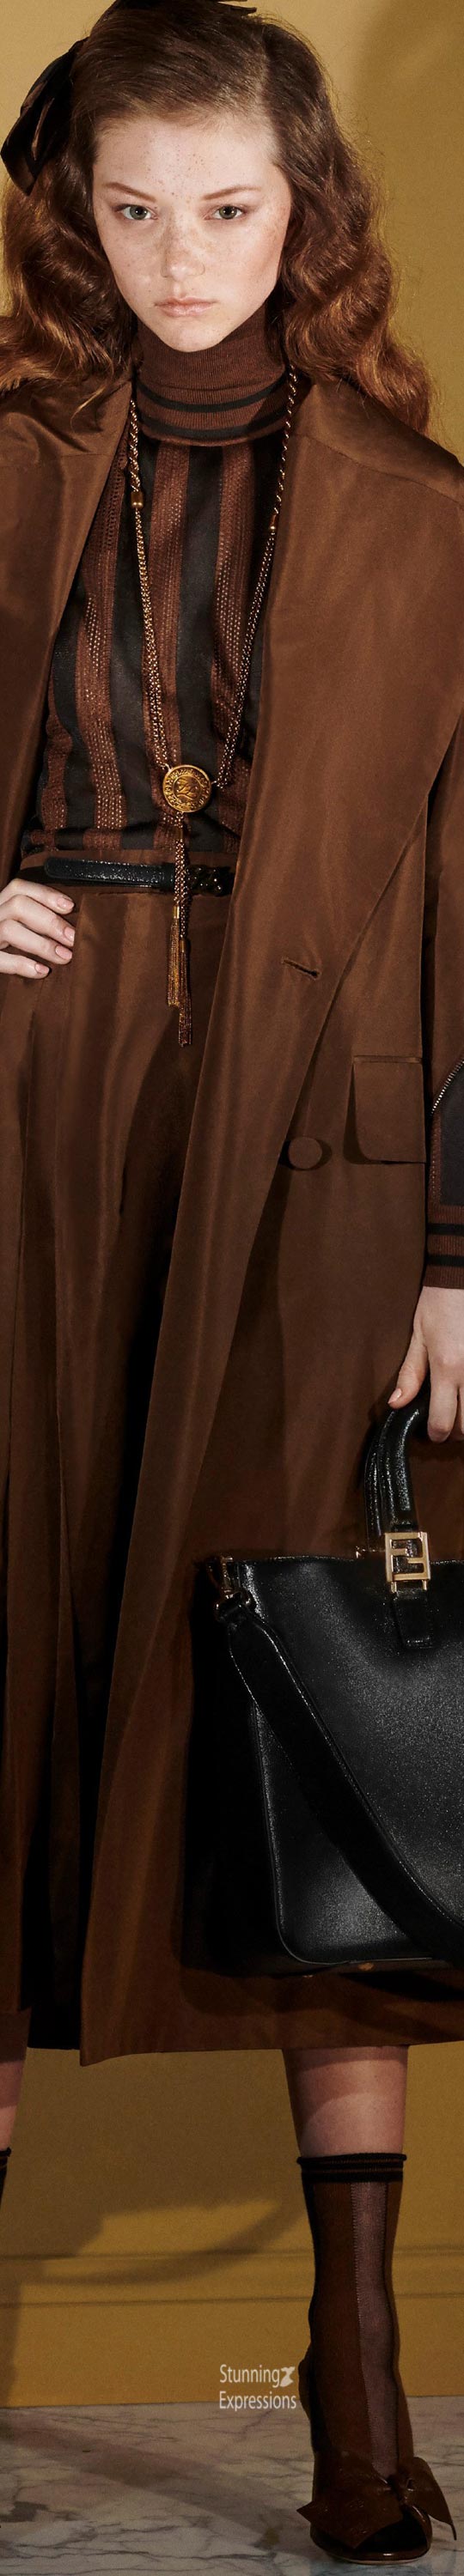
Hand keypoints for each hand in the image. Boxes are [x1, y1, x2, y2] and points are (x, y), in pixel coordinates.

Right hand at [0, 877, 74, 975]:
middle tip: (72, 938)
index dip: (45, 895)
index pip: (19, 888)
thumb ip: (36, 920)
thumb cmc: (9, 946)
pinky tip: (42, 971)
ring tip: (64, 957)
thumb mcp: (19, 925)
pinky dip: (23, 965)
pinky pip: (0, 959)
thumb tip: (71, 926)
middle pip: (18, 905)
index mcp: (0, 904)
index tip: (70, 906)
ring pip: (9, 929)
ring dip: (42, 944)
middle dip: (49, 920)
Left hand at [388, 1287, 463, 1438]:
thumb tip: (396, 1404)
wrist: (461, 1277)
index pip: (443, 1421)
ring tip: (460, 1409)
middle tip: (447, 1422)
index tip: (431, 1431)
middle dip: (456, 1432)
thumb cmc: (439, 1304)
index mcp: (447, 1367)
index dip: (435, 1434)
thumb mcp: (418, 1336)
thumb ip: (410, 1374)